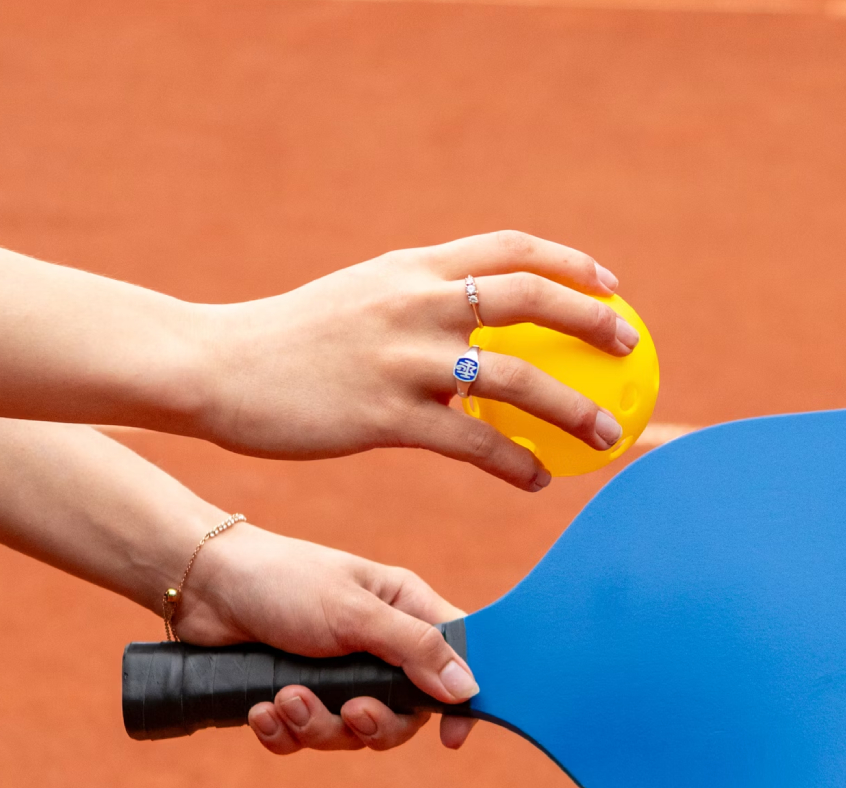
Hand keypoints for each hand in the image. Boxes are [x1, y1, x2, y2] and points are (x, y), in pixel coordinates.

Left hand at [168, 522, 479, 752]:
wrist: (203, 586)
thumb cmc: (284, 580)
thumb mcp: (355, 612)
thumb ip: (414, 649)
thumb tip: (468, 689)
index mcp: (404, 611)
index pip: (455, 659)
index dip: (459, 701)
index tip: (452, 737)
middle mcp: (376, 646)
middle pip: (401, 713)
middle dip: (371, 724)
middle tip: (347, 712)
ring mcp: (334, 674)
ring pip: (349, 733)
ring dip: (315, 725)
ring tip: (284, 698)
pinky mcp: (294, 694)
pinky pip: (303, 737)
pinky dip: (282, 732)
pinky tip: (260, 710)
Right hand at [195, 231, 639, 490]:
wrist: (214, 367)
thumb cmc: (285, 343)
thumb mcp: (358, 300)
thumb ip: (414, 303)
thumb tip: (467, 322)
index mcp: (411, 268)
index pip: (510, 248)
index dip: (570, 264)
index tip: (610, 286)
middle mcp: (414, 302)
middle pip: (530, 300)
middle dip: (593, 322)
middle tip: (631, 349)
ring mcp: (402, 358)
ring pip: (515, 379)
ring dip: (572, 409)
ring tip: (605, 436)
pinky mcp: (384, 415)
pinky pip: (471, 443)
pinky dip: (514, 462)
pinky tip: (537, 481)